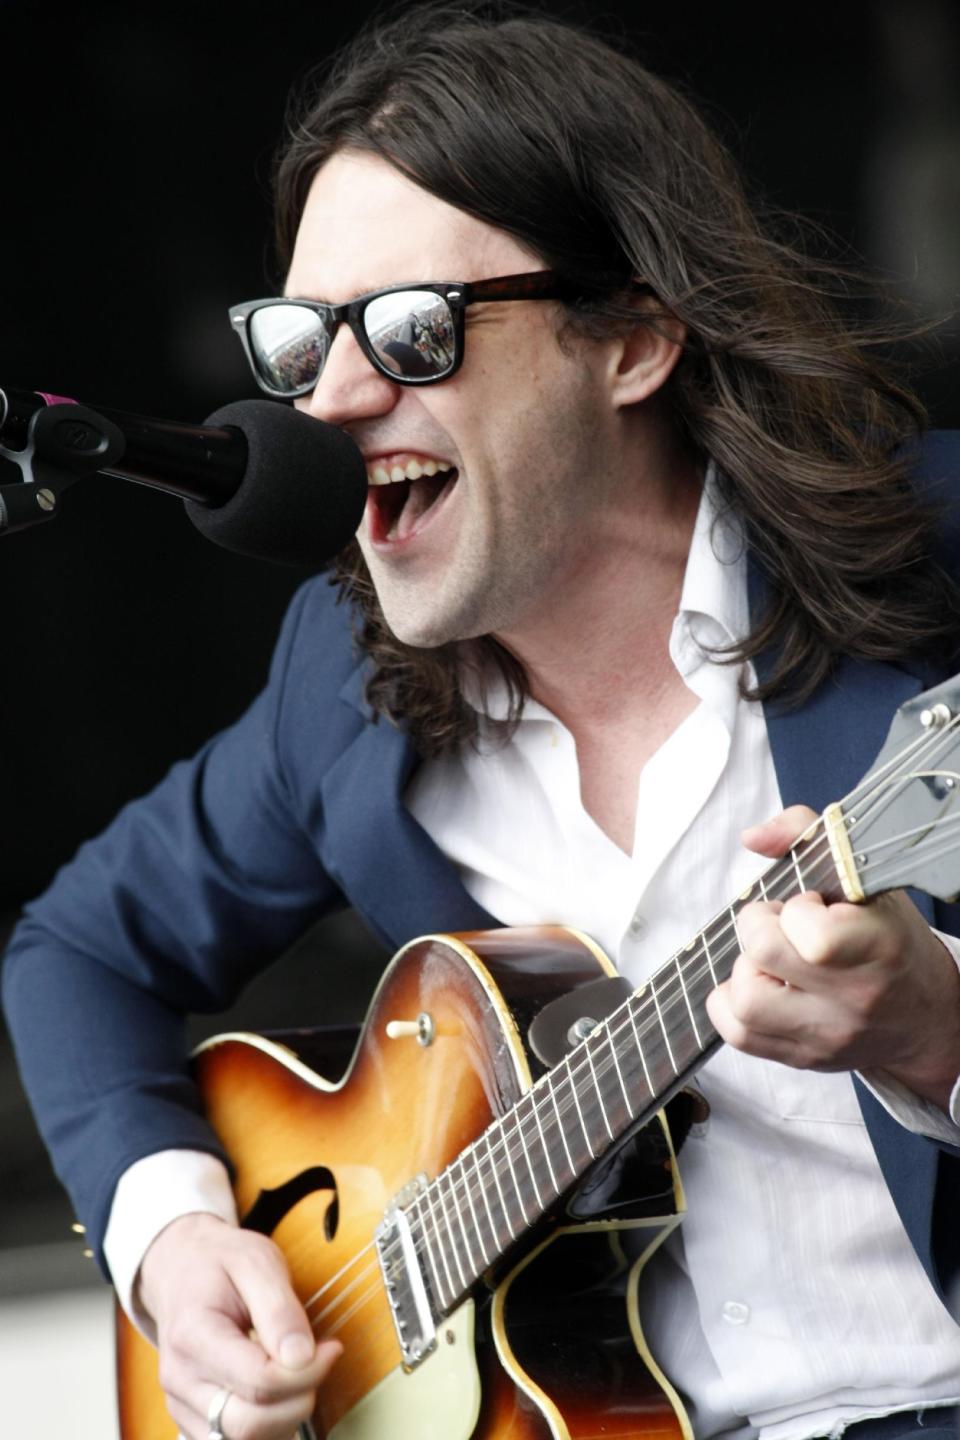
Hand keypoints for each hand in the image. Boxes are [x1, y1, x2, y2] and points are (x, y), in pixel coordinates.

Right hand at [137, 1212, 341, 1439]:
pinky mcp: (190, 1417)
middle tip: (319, 1363)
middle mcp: (180, 1378)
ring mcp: (181, 1403)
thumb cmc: (220, 1262)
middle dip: (299, 1400)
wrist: (182, 1269)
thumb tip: (302, 1358)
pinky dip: (265, 1425)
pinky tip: (279, 1394)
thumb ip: (279, 1309)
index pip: (258, 1380)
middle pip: (249, 1423)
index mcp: (193, 1335)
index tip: (331, 1348)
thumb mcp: (257, 1262)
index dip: (307, 1372)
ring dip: (284, 1417)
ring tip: (298, 1375)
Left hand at [705, 805, 959, 1112]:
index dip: (796, 909)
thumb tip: (752, 836)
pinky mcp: (803, 1059)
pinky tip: (762, 985)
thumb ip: (807, 835)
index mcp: (878, 948)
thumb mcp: (866, 879)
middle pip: (761, 956)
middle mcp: (853, 998)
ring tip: (772, 961)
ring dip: (745, 969)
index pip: (812, 933)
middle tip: (781, 926)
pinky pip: (737, 1034)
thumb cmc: (892, 942)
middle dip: (758, 928)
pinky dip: (732, 1003)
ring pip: (744, 1000)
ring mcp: (827, 1035)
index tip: (812, 905)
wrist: (926, 1018)